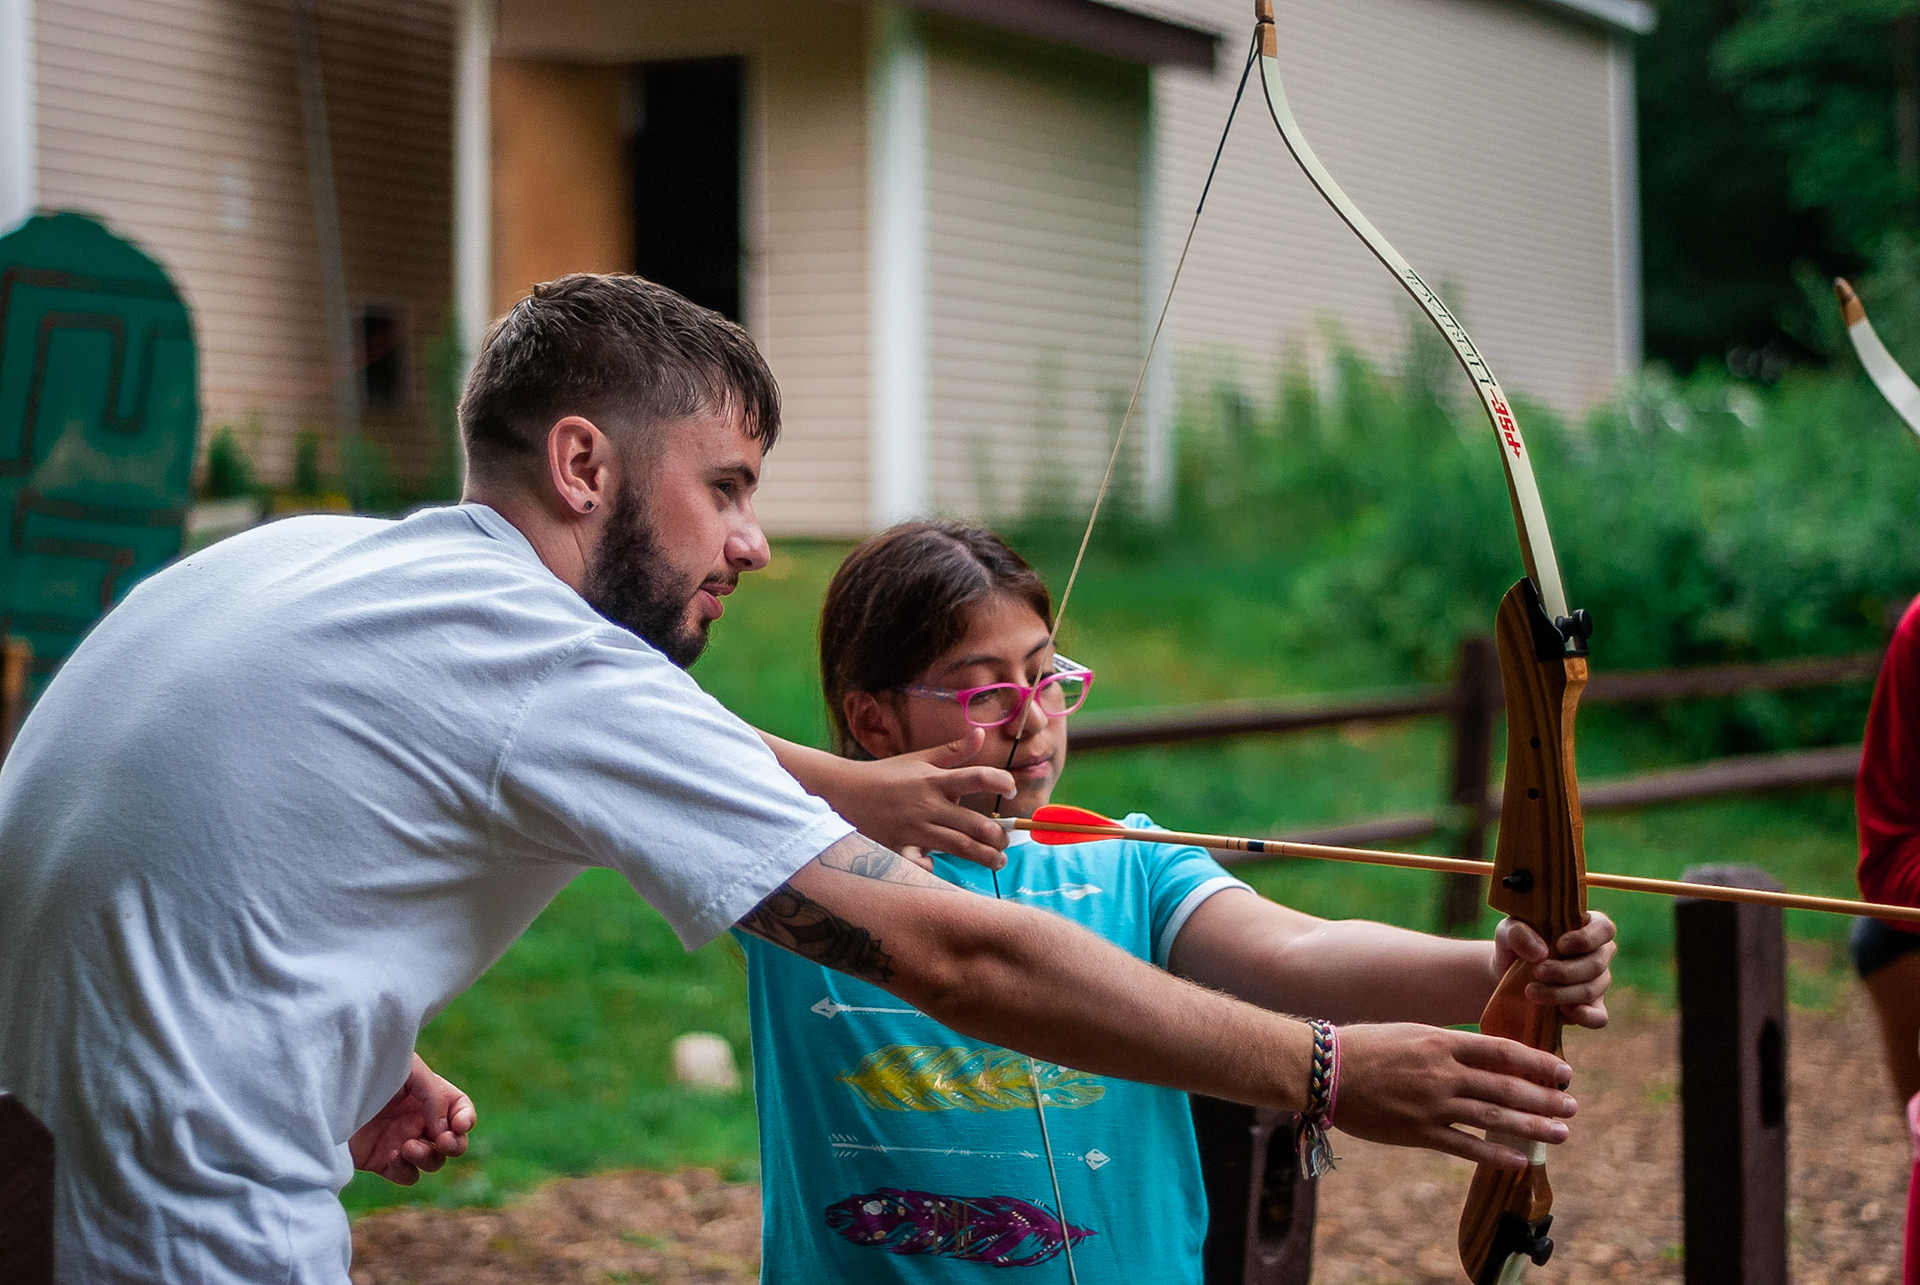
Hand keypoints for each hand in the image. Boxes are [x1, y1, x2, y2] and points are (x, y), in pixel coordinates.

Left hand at [349, 1053, 476, 1184]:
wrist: (324, 1091)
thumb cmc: (367, 1070)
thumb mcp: (407, 1069)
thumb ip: (433, 1095)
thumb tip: (445, 1130)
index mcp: (428, 1094)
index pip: (460, 1109)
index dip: (466, 1119)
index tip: (458, 1124)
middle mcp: (418, 1119)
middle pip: (453, 1142)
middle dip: (455, 1145)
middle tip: (443, 1141)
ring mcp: (401, 1141)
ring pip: (433, 1161)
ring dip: (428, 1156)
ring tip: (408, 1146)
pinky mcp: (381, 1161)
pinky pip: (406, 1175)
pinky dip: (405, 1170)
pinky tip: (392, 1156)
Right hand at [824, 729, 1014, 869]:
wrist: (843, 791)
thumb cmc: (885, 774)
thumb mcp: (919, 759)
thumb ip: (952, 751)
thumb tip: (980, 734)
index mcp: (935, 780)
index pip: (978, 777)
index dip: (1002, 782)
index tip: (1012, 790)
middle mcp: (929, 805)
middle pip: (975, 823)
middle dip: (998, 836)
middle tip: (1004, 842)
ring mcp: (914, 828)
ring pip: (959, 847)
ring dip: (983, 857)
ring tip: (996, 861)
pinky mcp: (898, 847)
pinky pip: (921, 864)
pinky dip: (933, 868)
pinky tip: (940, 867)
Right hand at [1332, 1022, 1575, 1169]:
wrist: (1323, 1069)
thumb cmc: (1365, 1047)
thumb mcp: (1411, 1033)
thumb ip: (1447, 1046)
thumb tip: (1485, 1056)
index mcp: (1441, 1042)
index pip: (1502, 1051)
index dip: (1537, 1063)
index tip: (1563, 1071)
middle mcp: (1443, 1072)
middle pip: (1506, 1087)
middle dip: (1545, 1098)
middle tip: (1573, 1106)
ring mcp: (1432, 1104)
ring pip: (1494, 1117)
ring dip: (1532, 1126)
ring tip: (1561, 1133)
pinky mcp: (1418, 1132)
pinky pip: (1465, 1147)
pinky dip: (1495, 1155)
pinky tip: (1519, 1161)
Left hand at [1492, 912, 1615, 1029]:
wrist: (1508, 973)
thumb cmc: (1516, 944)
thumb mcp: (1508, 931)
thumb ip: (1518, 933)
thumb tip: (1540, 953)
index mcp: (1588, 926)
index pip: (1604, 928)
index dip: (1587, 938)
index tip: (1560, 945)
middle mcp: (1599, 953)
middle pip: (1596, 964)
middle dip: (1565, 971)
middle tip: (1537, 972)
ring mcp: (1598, 982)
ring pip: (1591, 990)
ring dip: (1561, 993)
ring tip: (1531, 992)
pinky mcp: (1591, 1007)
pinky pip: (1599, 1017)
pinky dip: (1584, 1016)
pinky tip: (1562, 1011)